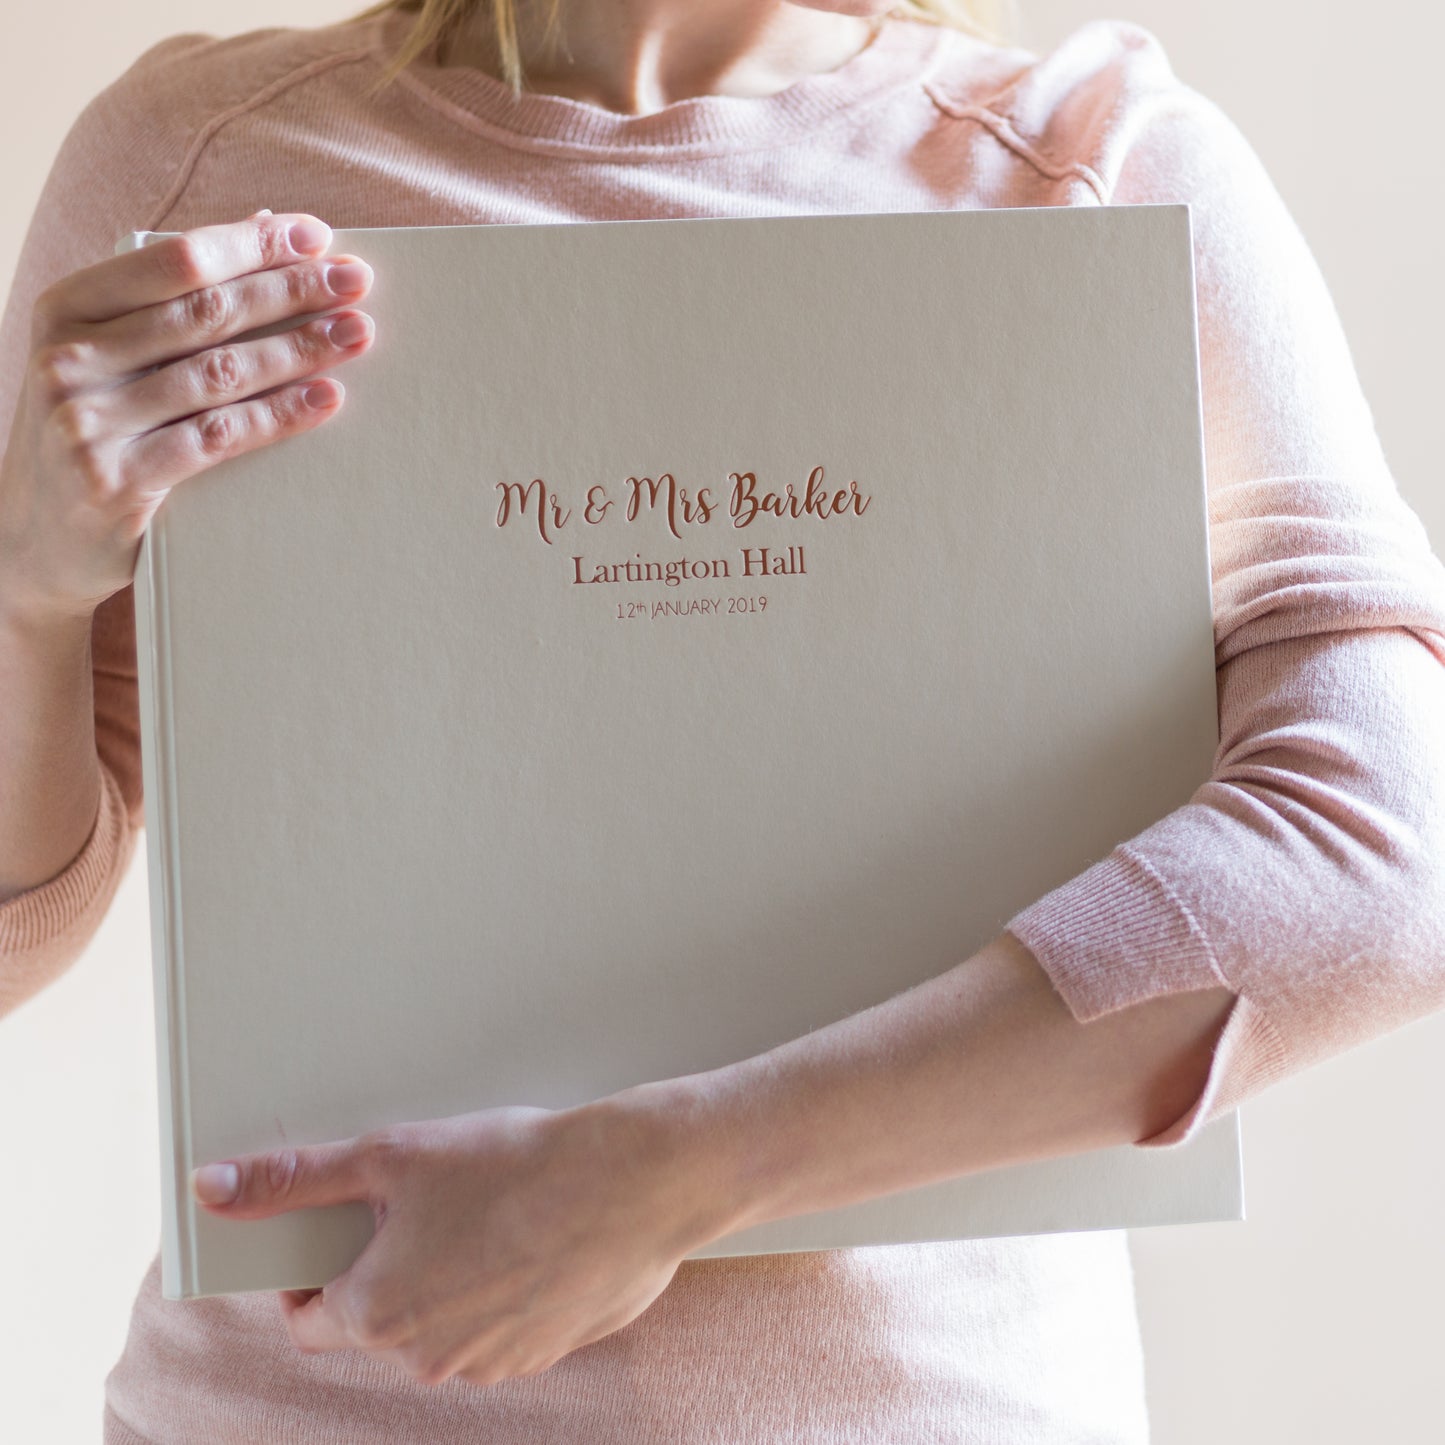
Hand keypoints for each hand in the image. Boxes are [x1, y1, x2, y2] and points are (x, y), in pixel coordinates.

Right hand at [0, 208, 374, 624]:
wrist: (30, 538)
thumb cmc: (90, 430)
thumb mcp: (106, 354)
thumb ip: (172, 298)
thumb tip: (265, 226)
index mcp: (65, 308)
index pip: (174, 261)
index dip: (251, 245)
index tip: (317, 237)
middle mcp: (70, 359)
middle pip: (205, 313)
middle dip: (289, 291)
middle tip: (355, 281)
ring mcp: (89, 423)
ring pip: (218, 374)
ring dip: (299, 349)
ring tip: (356, 334)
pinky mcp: (119, 482)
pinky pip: (218, 438)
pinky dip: (280, 415)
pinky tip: (327, 399)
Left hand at [189, 1094, 732, 1387]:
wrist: (632, 1182)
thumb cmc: (515, 1166)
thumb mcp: (391, 1154)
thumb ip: (295, 1179)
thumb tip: (213, 1187)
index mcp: (377, 1315)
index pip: (306, 1318)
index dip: (313, 1272)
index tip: (341, 1230)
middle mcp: (427, 1357)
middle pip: (376, 1321)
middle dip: (388, 1267)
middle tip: (426, 1202)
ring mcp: (490, 1363)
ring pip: (439, 1326)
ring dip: (446, 1282)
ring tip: (486, 1214)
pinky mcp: (544, 1353)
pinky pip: (496, 1330)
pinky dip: (499, 1293)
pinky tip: (529, 1239)